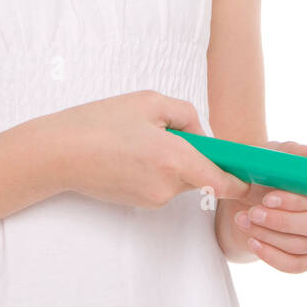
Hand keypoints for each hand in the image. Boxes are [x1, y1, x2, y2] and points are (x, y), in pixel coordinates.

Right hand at [46, 90, 252, 208]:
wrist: (57, 153)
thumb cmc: (100, 122)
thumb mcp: (150, 101)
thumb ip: (187, 115)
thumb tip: (203, 135)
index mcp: (174, 158)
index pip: (221, 181)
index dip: (240, 180)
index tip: (249, 173)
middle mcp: (167, 185)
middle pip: (202, 175)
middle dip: (197, 157)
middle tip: (169, 132)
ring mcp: (152, 199)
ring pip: (181, 180)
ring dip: (174, 162)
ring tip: (140, 141)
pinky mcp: (138, 204)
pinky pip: (162, 185)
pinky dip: (157, 171)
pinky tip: (131, 155)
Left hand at [232, 141, 306, 272]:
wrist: (250, 201)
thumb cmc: (267, 176)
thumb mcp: (272, 159)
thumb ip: (289, 153)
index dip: (294, 202)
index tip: (267, 198)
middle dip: (281, 222)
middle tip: (253, 213)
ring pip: (300, 246)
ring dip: (269, 236)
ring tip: (244, 222)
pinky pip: (294, 265)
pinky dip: (271, 256)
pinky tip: (253, 242)